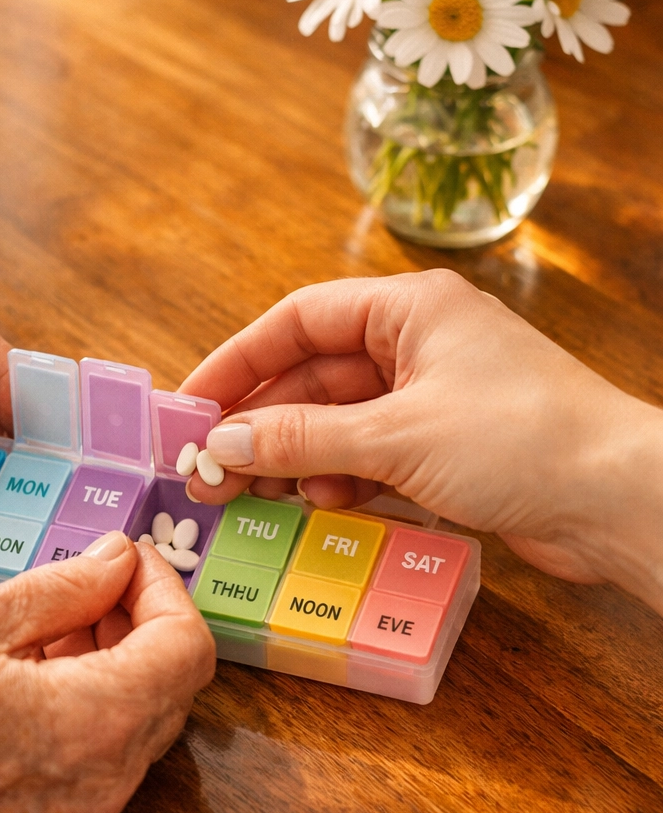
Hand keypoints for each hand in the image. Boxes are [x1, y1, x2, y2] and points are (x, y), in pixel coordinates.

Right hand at [0, 533, 215, 812]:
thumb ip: (67, 586)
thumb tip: (117, 560)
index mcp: (97, 722)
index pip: (188, 647)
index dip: (166, 590)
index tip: (130, 561)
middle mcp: (105, 784)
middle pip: (168, 687)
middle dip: (139, 623)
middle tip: (93, 584)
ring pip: (136, 727)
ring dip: (114, 666)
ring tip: (53, 628)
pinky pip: (101, 766)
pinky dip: (89, 713)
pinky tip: (35, 680)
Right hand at [181, 270, 662, 611]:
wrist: (618, 502)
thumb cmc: (518, 439)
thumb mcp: (395, 434)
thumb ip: (303, 437)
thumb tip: (223, 442)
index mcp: (408, 309)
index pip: (299, 320)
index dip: (240, 358)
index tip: (194, 402)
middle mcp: (415, 344)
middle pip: (313, 377)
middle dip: (262, 423)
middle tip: (211, 468)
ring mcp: (430, 397)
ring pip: (338, 421)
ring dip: (298, 457)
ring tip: (260, 494)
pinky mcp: (443, 445)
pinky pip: (369, 454)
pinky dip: (341, 478)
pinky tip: (324, 504)